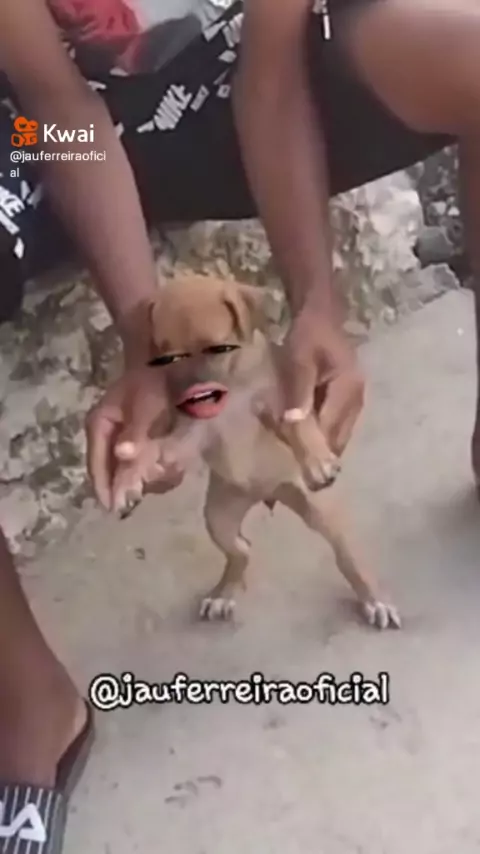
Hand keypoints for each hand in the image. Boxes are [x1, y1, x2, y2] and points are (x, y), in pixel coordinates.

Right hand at [86, 364, 182, 513]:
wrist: (169, 365)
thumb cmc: (154, 383)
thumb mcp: (145, 406)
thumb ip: (136, 433)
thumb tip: (123, 456)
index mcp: (99, 426)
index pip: (97, 464)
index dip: (105, 488)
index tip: (114, 508)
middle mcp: (108, 437)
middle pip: (114, 473)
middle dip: (134, 482)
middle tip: (153, 484)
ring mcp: (124, 441)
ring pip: (132, 473)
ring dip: (151, 476)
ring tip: (171, 468)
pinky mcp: (140, 443)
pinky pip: (146, 466)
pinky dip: (161, 469)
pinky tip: (177, 463)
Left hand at [280, 309, 364, 455]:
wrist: (320, 313)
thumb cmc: (308, 334)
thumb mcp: (298, 360)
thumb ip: (298, 391)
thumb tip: (295, 423)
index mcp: (348, 389)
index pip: (331, 430)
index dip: (313, 448)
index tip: (294, 463)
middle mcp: (357, 399)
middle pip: (338, 438)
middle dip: (317, 451)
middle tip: (293, 462)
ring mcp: (354, 399)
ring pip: (338, 433)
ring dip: (318, 442)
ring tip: (295, 451)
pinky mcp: (347, 398)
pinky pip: (335, 423)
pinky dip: (320, 430)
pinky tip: (302, 433)